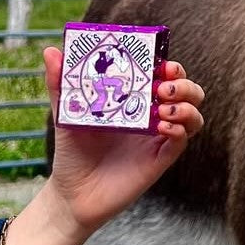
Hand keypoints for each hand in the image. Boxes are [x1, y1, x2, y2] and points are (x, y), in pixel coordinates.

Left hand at [42, 47, 204, 236]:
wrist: (71, 193)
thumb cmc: (72, 151)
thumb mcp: (66, 112)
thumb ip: (60, 83)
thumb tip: (50, 51)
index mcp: (137, 100)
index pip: (165, 75)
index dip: (171, 66)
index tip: (161, 62)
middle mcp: (153, 116)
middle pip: (188, 92)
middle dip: (184, 84)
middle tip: (163, 86)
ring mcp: (158, 138)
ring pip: (193, 116)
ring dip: (187, 105)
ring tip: (165, 107)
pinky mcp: (160, 159)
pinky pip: (182, 141)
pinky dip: (179, 129)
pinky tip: (161, 127)